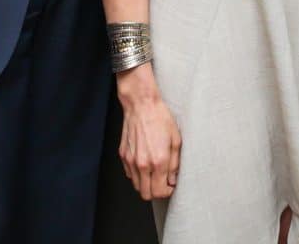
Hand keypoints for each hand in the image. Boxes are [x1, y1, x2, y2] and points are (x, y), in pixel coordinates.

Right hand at [117, 66, 181, 200]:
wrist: (141, 104)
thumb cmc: (160, 118)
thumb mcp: (176, 140)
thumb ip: (175, 164)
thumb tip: (173, 179)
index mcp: (158, 161)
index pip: (160, 192)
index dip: (168, 191)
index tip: (170, 185)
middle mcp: (143, 164)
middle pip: (146, 194)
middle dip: (156, 192)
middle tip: (162, 181)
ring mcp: (131, 161)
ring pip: (137, 186)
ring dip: (146, 184)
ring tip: (154, 172)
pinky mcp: (123, 155)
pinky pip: (130, 174)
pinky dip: (137, 174)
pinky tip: (144, 162)